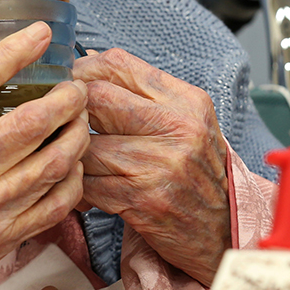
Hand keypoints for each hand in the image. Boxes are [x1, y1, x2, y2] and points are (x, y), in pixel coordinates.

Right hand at [0, 23, 89, 289]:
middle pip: (29, 122)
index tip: (41, 33)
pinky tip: (72, 164)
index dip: (15, 50)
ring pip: (51, 163)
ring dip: (76, 134)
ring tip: (81, 117)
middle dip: (64, 95)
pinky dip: (72, 181)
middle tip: (76, 82)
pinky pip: (52, 207)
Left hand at [74, 49, 229, 285]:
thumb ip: (142, 91)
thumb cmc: (197, 172)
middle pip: (96, 97)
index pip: (119, 64)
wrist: (224, 231)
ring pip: (86, 143)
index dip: (84, 69)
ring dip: (73, 153)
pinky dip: (78, 185)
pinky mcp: (142, 200)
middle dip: (73, 108)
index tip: (72, 82)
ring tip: (75, 157)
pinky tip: (84, 186)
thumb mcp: (186, 121)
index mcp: (186, 101)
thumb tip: (89, 58)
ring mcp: (159, 164)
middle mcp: (177, 128)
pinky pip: (88, 183)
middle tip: (65, 120)